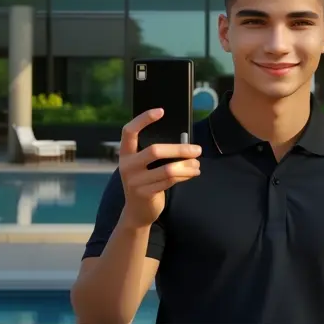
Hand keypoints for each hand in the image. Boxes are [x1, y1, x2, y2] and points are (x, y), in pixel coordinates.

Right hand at [118, 108, 201, 227]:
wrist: (137, 212)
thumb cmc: (145, 182)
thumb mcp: (144, 166)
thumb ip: (155, 154)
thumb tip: (184, 140)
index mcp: (125, 154)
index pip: (129, 131)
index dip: (143, 119)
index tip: (161, 111)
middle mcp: (127, 166)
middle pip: (155, 150)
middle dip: (180, 149)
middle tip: (197, 149)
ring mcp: (135, 181)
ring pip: (168, 169)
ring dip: (187, 165)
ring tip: (197, 163)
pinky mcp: (145, 194)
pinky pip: (170, 181)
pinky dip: (185, 175)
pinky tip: (193, 172)